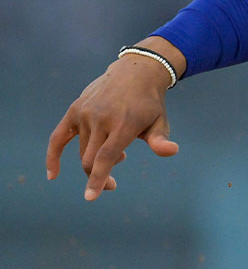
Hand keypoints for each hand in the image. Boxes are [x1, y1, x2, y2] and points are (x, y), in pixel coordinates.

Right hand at [46, 38, 183, 200]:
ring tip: (118, 155)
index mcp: (124, 124)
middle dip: (98, 177)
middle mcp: (101, 118)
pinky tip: (53, 175)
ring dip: (95, 162)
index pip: (106, 157)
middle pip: (90, 159)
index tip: (91, 197)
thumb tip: (172, 151)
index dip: (98, 178)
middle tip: (113, 184)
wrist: (135, 72)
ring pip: (82, 151)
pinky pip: (58, 138)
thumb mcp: (159, 121)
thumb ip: (160, 140)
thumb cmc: (150, 103)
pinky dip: (53, 156)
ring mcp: (85, 113)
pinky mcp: (74, 110)